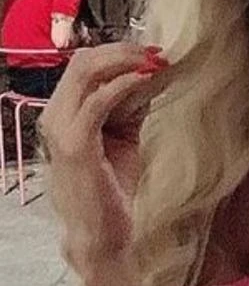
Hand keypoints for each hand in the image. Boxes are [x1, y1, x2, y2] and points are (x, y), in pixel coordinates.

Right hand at [38, 43, 168, 278]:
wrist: (101, 235)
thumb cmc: (111, 190)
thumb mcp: (123, 139)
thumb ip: (130, 107)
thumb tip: (152, 75)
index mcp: (63, 112)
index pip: (84, 65)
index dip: (118, 52)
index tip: (153, 53)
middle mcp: (54, 116)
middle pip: (82, 61)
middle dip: (123, 50)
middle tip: (157, 53)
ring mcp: (61, 129)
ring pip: (86, 72)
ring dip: (125, 62)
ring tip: (156, 63)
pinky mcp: (76, 144)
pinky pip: (97, 101)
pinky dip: (123, 85)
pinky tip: (145, 80)